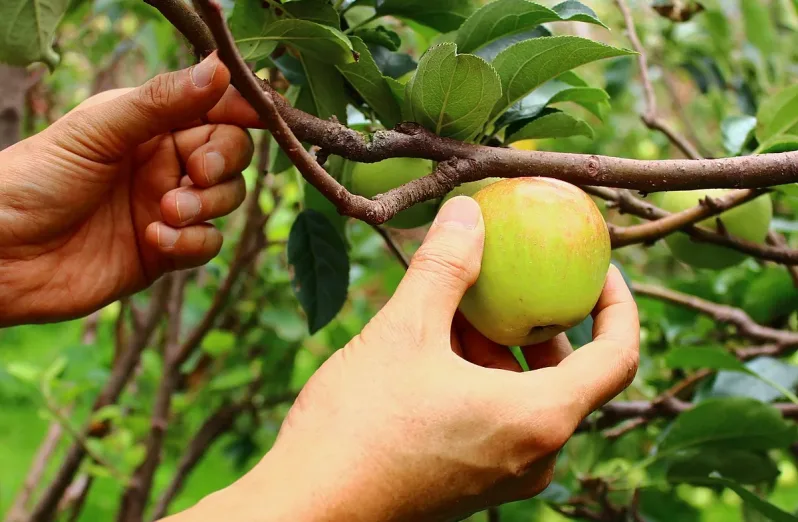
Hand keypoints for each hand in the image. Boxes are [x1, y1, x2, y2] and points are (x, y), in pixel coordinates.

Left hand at [0, 53, 262, 325]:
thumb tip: (220, 68)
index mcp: (149, 125)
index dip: (241, 112)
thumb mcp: (99, 130)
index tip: (258, 117)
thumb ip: (162, 102)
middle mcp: (164, 164)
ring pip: (225, 200)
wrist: (0, 255)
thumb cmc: (35, 179)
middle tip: (199, 171)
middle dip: (224, 163)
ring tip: (166, 210)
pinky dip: (191, 242)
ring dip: (206, 205)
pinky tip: (154, 240)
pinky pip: (206, 244)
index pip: (214, 111)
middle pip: (231, 156)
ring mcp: (167, 208)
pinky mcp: (165, 252)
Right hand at [174, 196, 639, 521]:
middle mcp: (534, 454)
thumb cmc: (360, 426)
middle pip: (571, 375)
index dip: (617, 304)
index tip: (598, 268)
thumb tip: (470, 212)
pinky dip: (484, 380)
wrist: (310, 508)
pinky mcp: (472, 484)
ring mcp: (503, 476)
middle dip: (544, 322)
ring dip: (505, 350)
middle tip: (511, 280)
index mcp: (538, 417)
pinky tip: (435, 352)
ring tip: (458, 311)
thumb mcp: (404, 331)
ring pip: (529, 397)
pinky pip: (501, 420)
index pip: (618, 355)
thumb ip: (445, 266)